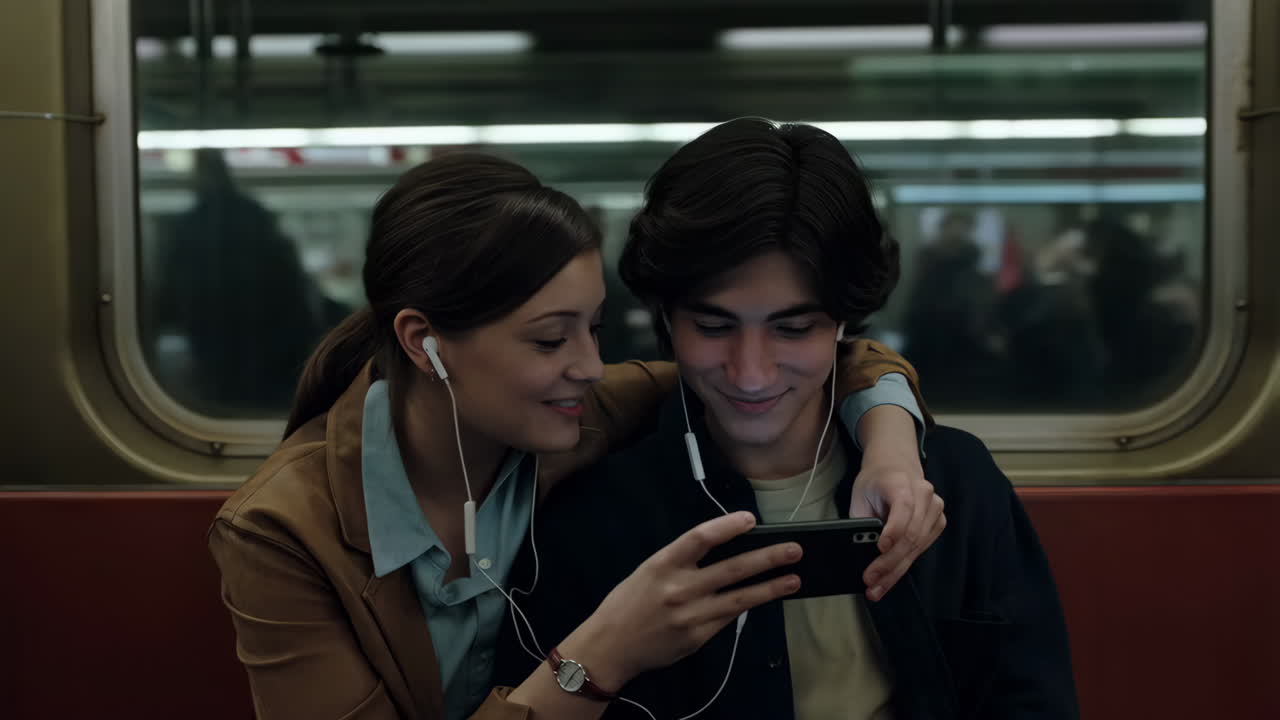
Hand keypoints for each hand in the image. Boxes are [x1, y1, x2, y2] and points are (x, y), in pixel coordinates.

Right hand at [560, 511, 800, 691]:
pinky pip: (729, 618)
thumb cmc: (629, 602)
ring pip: (740, 598)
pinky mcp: (698, 636)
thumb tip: (726, 549)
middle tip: (795, 549)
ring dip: (770, 588)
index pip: (700, 538)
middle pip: (731, 569)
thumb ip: (683, 562)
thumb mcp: (650, 571)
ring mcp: (691, 615)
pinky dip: (749, 605)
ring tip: (794, 579)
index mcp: (663, 564)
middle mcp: (679, 588)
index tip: (751, 519)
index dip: (727, 526)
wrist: (611, 645)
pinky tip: (766, 597)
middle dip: (767, 558)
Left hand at [850, 461, 944, 602]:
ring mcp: (935, 508)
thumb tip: (860, 551)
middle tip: (871, 581)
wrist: (895, 466)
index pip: (903, 507)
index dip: (893, 530)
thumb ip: (862, 520)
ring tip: (877, 587)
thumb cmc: (874, 482)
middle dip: (889, 562)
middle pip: (910, 534)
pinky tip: (891, 577)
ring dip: (896, 570)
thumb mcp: (860, 495)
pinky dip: (905, 564)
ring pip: (917, 545)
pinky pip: (922, 547)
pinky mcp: (939, 521)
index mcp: (901, 482)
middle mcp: (924, 494)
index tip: (880, 548)